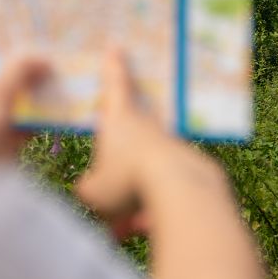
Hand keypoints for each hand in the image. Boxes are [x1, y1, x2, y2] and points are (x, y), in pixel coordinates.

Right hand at [75, 49, 225, 232]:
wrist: (181, 190)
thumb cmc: (128, 182)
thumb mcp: (95, 192)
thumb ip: (88, 190)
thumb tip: (90, 191)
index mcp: (120, 119)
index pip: (115, 85)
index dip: (113, 68)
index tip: (116, 48)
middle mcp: (147, 126)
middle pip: (128, 136)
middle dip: (116, 164)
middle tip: (108, 179)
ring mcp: (170, 145)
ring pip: (144, 170)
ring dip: (133, 198)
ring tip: (124, 226)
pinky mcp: (189, 167)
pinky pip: (163, 189)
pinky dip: (152, 210)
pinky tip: (143, 229)